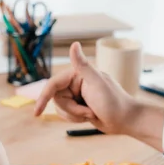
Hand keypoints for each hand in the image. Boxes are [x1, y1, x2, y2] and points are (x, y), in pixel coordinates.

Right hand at [34, 42, 163, 149]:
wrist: (127, 120)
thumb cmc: (114, 102)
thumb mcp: (97, 83)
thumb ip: (83, 65)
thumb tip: (74, 44)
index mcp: (78, 73)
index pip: (53, 85)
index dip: (43, 97)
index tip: (37, 113)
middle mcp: (76, 82)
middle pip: (56, 99)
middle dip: (71, 110)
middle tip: (89, 112)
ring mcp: (78, 95)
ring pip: (60, 108)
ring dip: (74, 116)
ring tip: (92, 114)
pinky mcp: (80, 106)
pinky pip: (66, 115)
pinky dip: (76, 119)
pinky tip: (90, 117)